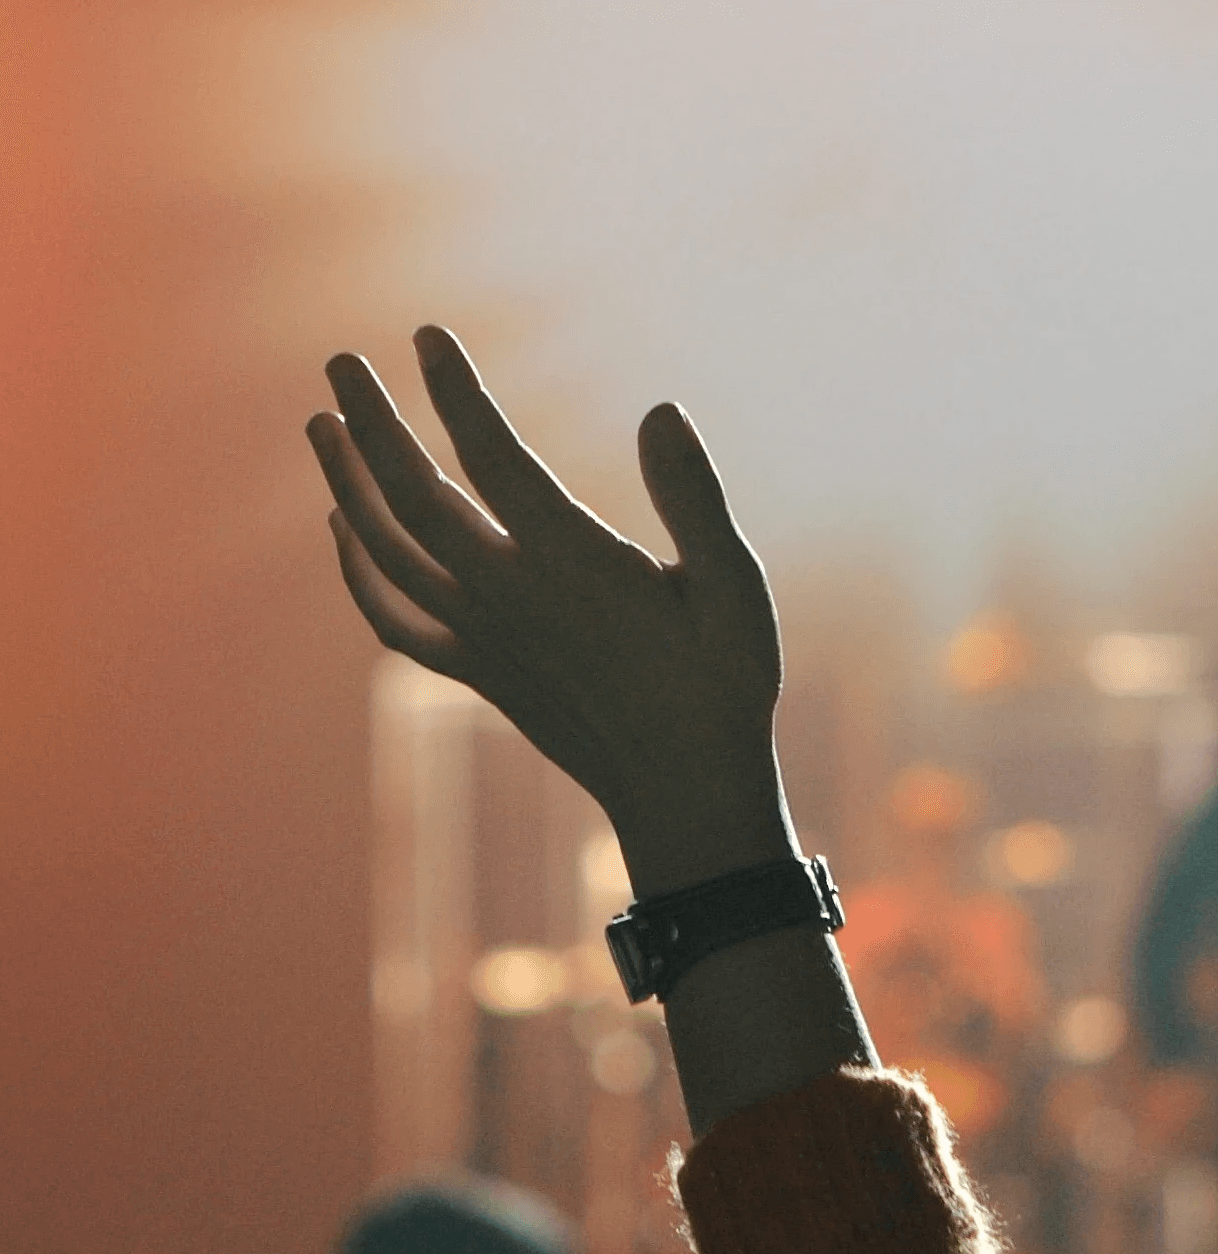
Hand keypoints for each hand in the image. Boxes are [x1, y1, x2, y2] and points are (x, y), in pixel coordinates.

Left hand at [307, 326, 794, 893]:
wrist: (685, 791)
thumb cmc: (723, 684)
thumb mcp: (735, 587)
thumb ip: (694, 497)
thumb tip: (661, 411)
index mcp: (572, 563)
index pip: (493, 455)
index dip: (455, 392)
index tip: (426, 337)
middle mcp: (511, 596)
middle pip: (411, 494)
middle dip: (371, 422)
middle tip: (339, 362)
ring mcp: (485, 638)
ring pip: (386, 552)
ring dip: (344, 485)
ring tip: (321, 426)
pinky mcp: (479, 674)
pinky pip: (394, 621)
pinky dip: (357, 575)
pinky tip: (341, 533)